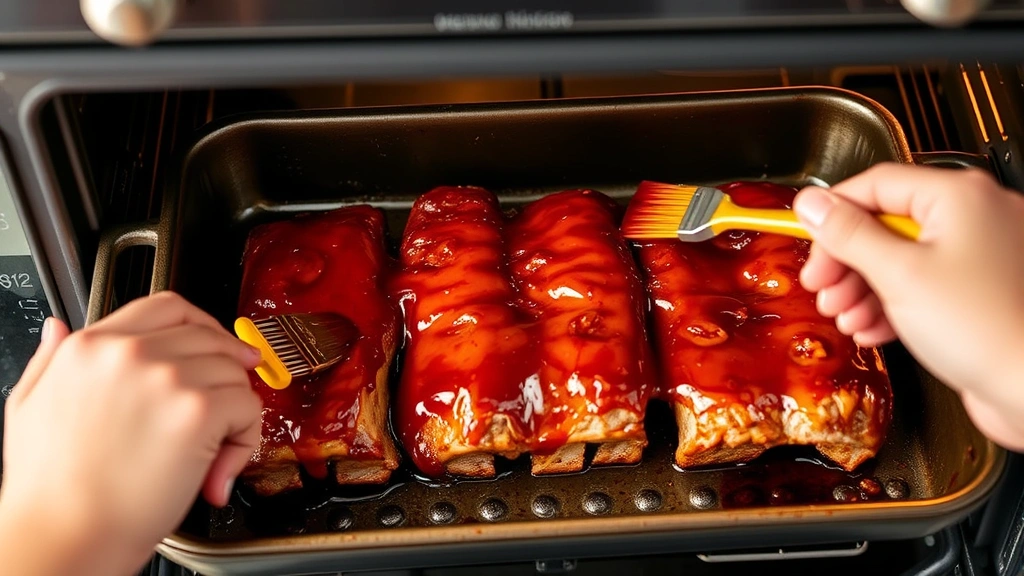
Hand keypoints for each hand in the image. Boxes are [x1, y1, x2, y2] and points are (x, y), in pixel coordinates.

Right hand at [0, 292, 261, 575]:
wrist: (64, 534)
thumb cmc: (49, 486)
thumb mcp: (28, 406)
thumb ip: (49, 359)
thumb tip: (58, 327)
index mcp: (90, 346)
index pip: (166, 307)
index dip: (202, 325)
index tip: (217, 345)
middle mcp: (129, 352)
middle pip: (208, 336)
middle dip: (227, 366)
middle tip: (232, 395)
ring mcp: (166, 378)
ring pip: (233, 372)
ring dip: (235, 409)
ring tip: (214, 448)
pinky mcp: (197, 411)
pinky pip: (248, 407)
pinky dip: (246, 438)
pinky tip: (219, 467)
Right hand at [793, 163, 1023, 450]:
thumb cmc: (988, 329)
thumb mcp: (898, 275)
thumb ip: (849, 234)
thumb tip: (813, 203)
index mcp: (958, 196)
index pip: (875, 184)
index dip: (833, 214)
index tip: (806, 239)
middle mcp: (974, 217)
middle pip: (885, 223)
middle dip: (846, 261)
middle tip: (821, 286)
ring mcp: (979, 255)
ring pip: (900, 258)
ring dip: (862, 288)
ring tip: (844, 314)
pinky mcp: (977, 292)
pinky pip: (921, 286)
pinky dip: (891, 305)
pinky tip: (872, 328)